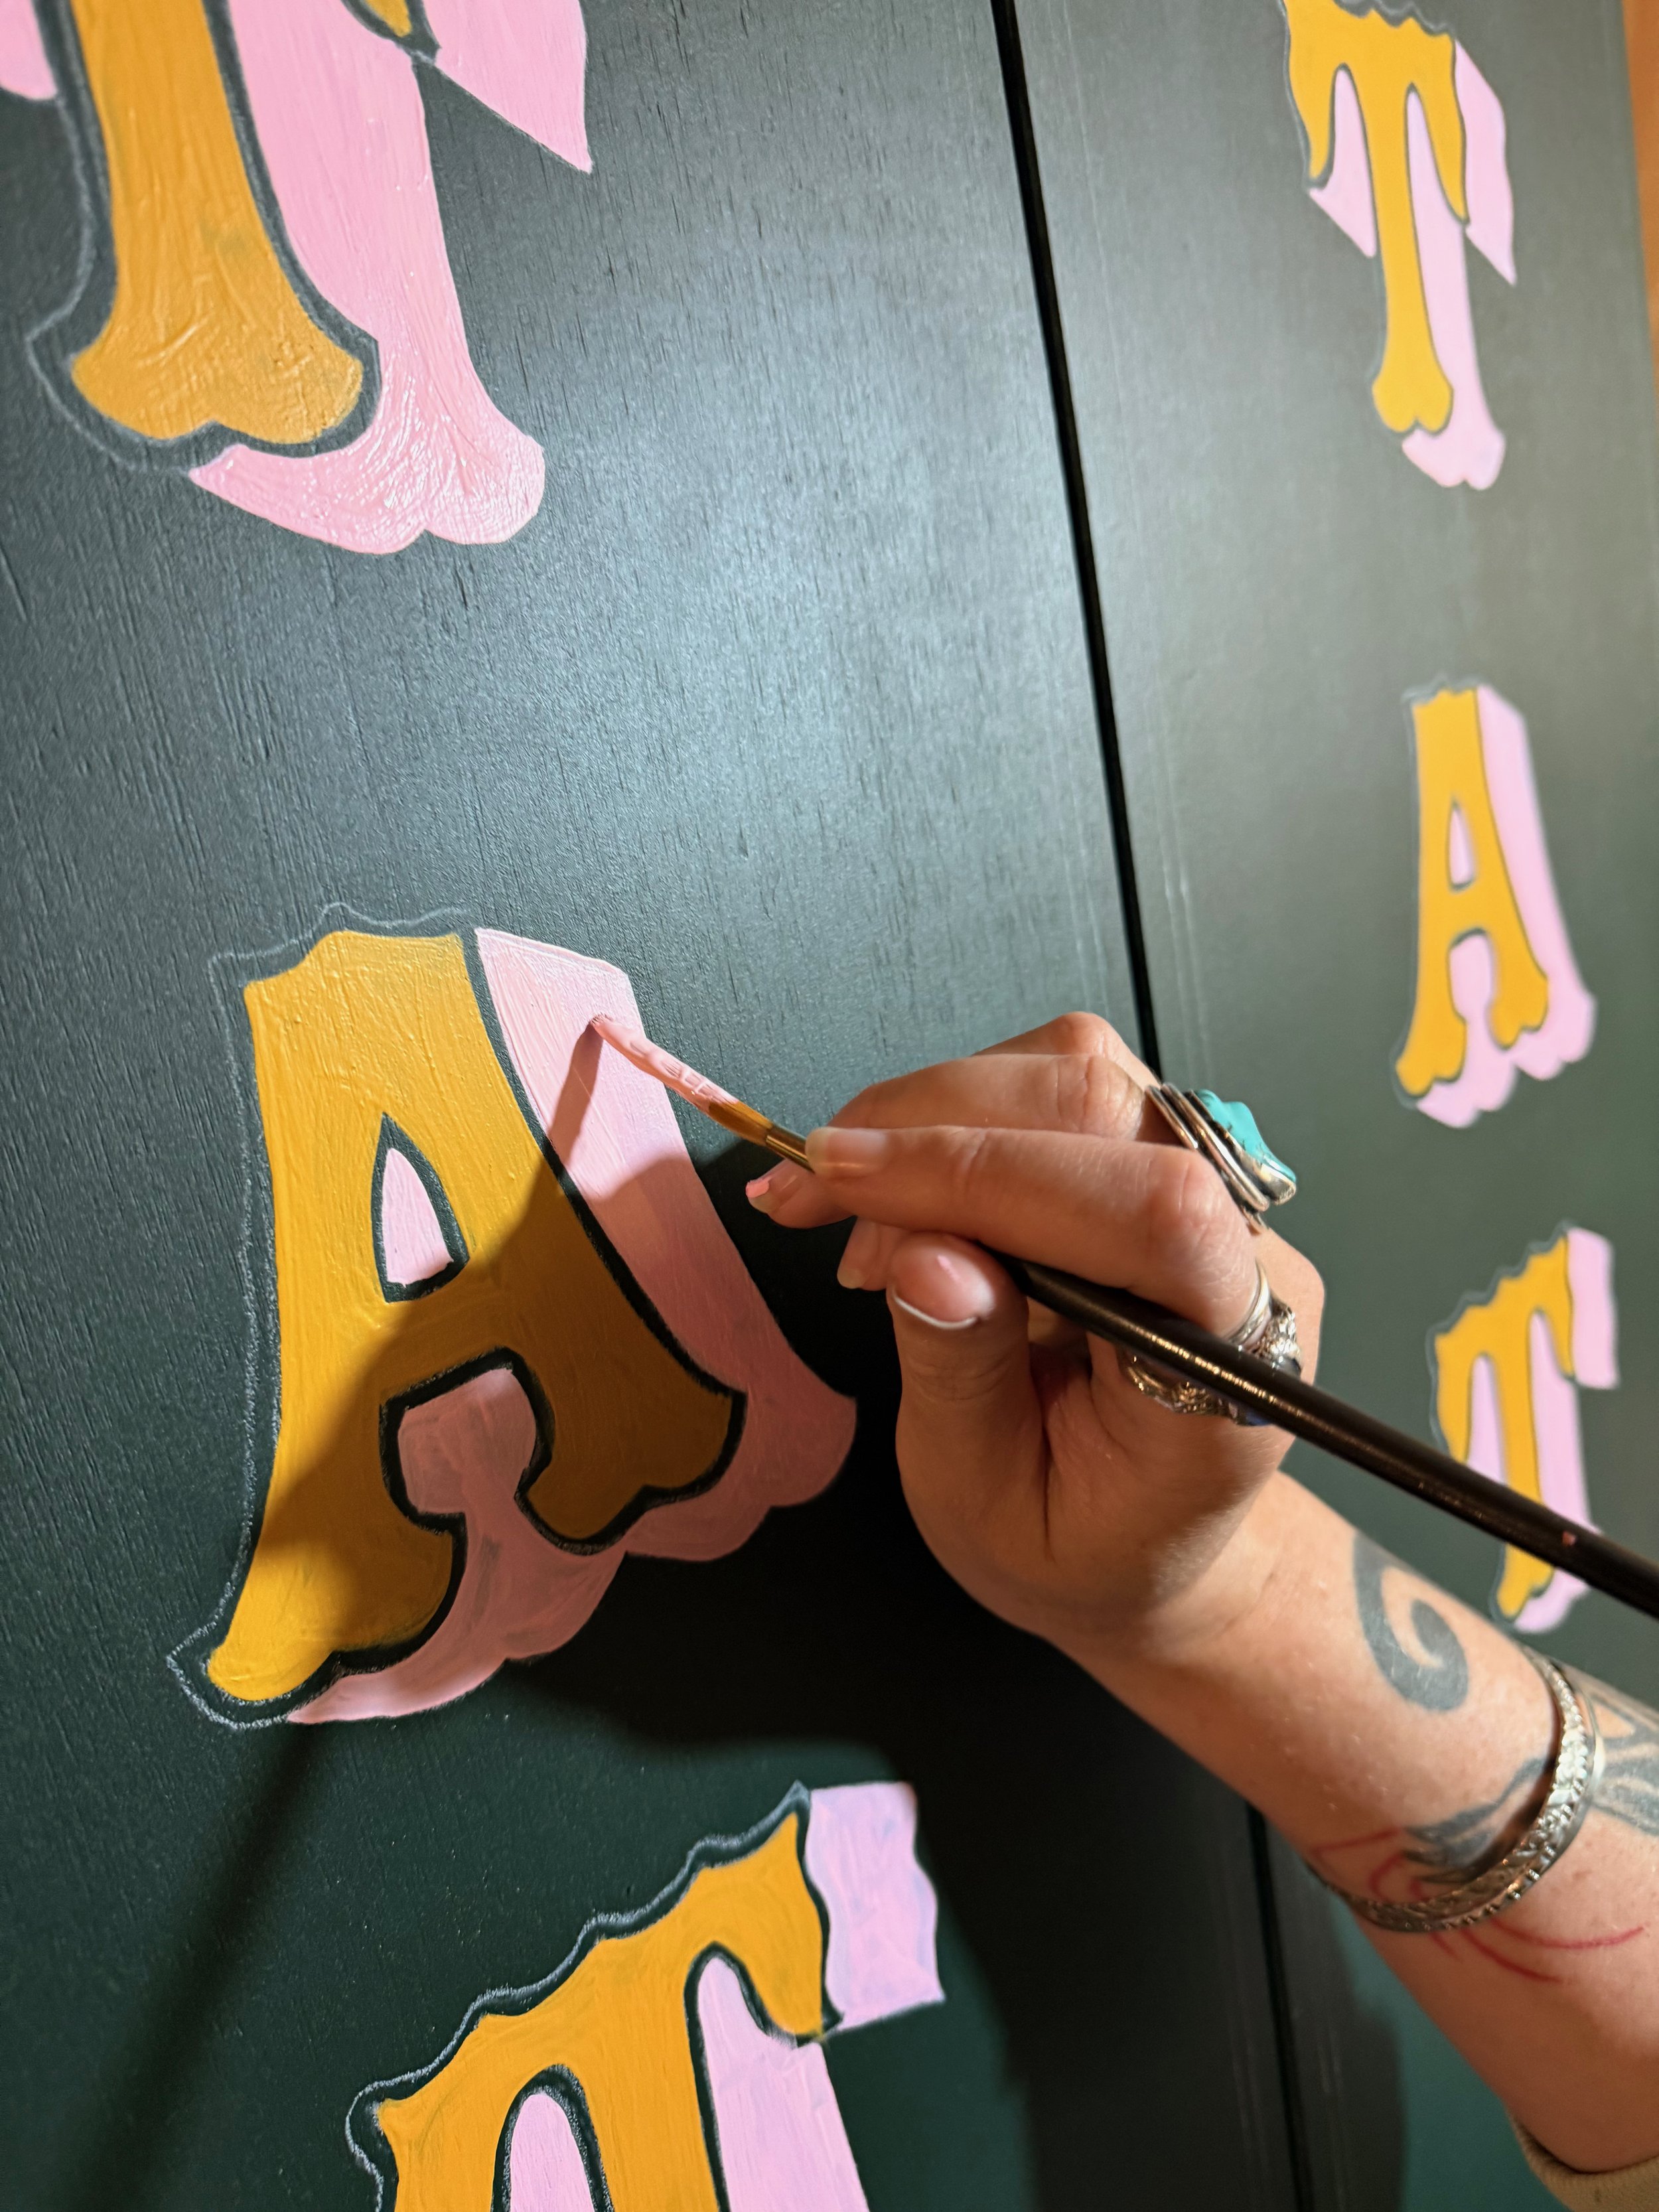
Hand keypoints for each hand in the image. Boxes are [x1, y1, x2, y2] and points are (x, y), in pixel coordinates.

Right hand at [749, 1014, 1323, 1668]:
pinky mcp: (1164, 1156)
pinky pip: (1058, 1085)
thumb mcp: (990, 1506)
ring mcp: (1215, 1190)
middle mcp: (1246, 1253)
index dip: (990, 1173)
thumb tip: (922, 1253)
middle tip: (800, 1198)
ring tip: (848, 1216)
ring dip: (929, 1115)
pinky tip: (899, 1197)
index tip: (845, 1182)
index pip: (1150, 1213)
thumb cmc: (1078, 1540)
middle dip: (925, 1130)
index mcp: (1233, 1368)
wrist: (1153, 1540)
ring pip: (1074, 1070)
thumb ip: (964, 1381)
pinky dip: (953, 1115)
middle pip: (1102, 1107)